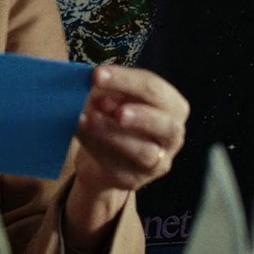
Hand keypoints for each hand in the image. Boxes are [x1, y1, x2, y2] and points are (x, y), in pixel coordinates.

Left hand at [66, 65, 187, 246]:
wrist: (102, 161)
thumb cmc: (114, 120)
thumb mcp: (113, 99)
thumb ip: (108, 92)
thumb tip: (94, 85)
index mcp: (173, 106)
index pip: (155, 89)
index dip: (126, 80)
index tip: (96, 74)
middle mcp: (173, 134)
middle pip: (164, 123)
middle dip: (135, 111)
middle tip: (104, 103)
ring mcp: (158, 161)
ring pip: (145, 151)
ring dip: (113, 133)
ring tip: (88, 119)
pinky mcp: (135, 179)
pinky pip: (119, 166)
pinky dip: (97, 147)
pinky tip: (80, 133)